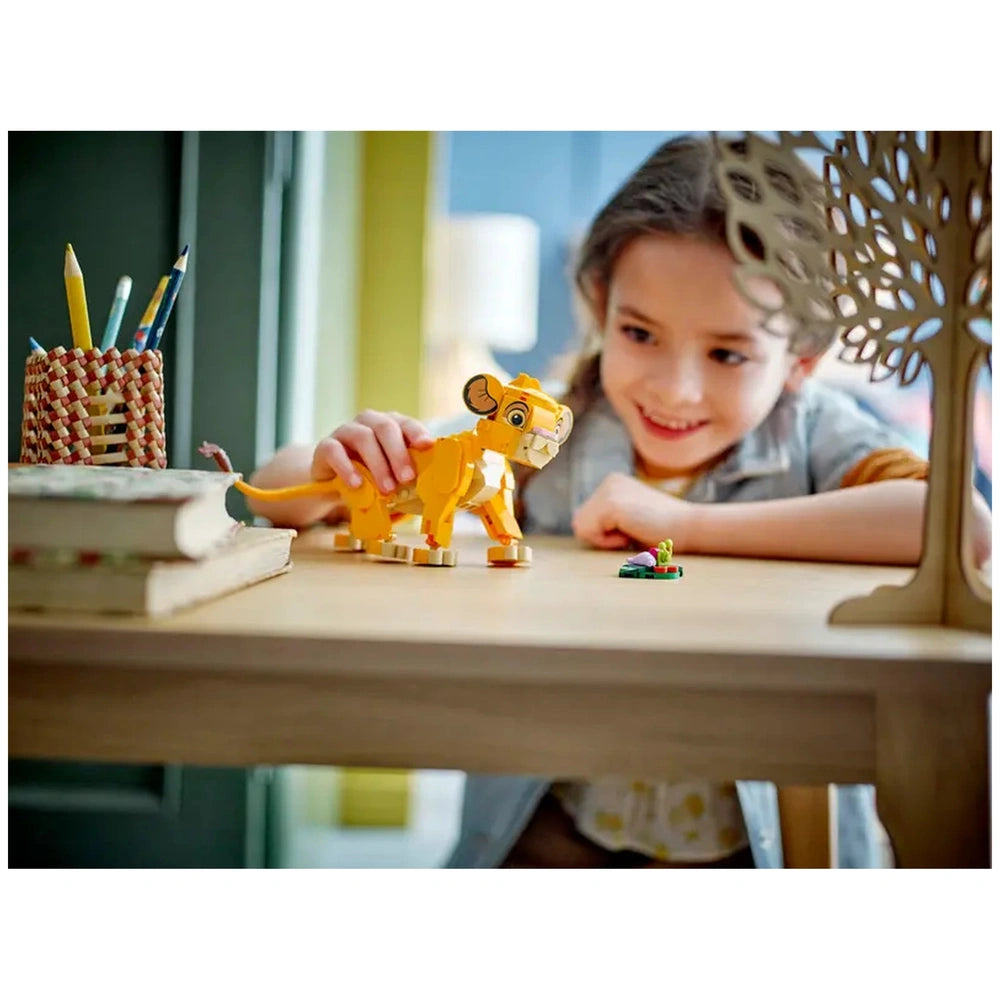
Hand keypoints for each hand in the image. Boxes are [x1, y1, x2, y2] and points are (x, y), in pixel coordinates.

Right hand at [312, 410, 434, 493]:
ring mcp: (346, 432)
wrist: (334, 487)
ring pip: (363, 437)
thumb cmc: (370, 479)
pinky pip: (335, 451)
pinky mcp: (325, 446)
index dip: (417, 432)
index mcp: (390, 426)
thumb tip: (434, 494)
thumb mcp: (392, 478)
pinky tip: (357, 485)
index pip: (406, 423)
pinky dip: (347, 468)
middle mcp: (369, 423)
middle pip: (385, 427)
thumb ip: (409, 479)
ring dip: (378, 464)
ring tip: (387, 489)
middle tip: (407, 478)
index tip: (427, 445)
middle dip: (398, 453)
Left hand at [571, 472, 695, 550]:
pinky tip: (631, 533)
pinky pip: (591, 533)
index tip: (633, 529)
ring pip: (582, 527)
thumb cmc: (664, 532)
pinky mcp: (611, 504)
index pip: (586, 516)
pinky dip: (608, 542)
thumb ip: (607, 520)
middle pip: (580, 521)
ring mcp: (610, 490)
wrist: (689, 528)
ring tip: (632, 532)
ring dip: (605, 540)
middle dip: (601, 536)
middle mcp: (609, 481)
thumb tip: (579, 525)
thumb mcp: (630, 520)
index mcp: (614, 483)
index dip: (605, 534)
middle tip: (632, 532)